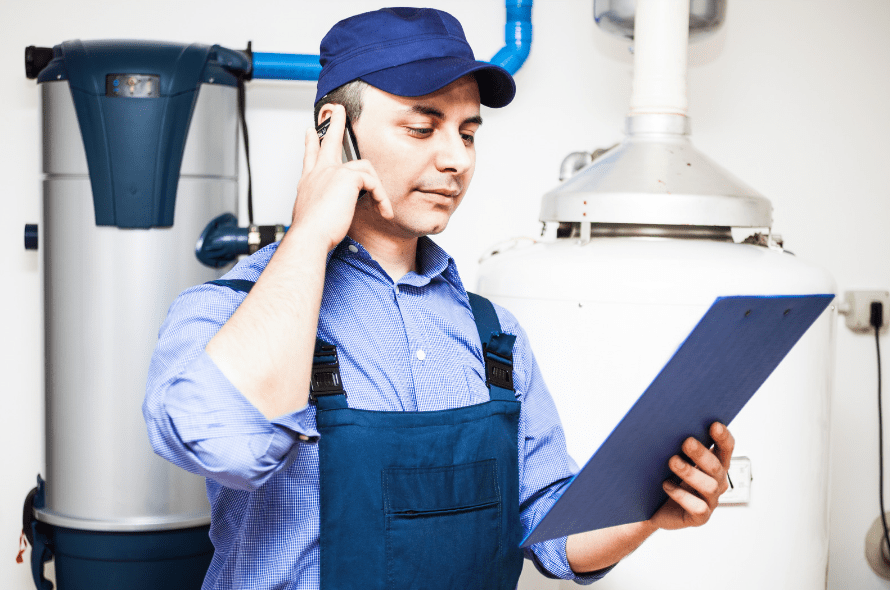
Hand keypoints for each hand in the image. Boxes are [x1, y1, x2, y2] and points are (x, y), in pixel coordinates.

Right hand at [291, 105, 392, 250]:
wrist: (309, 235)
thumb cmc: (311, 232)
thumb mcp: (313, 217)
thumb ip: (323, 209)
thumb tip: (332, 213)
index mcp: (309, 182)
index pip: (310, 157)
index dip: (311, 144)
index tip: (311, 132)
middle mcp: (318, 173)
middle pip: (328, 142)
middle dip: (335, 123)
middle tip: (337, 110)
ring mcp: (331, 171)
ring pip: (363, 168)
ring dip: (377, 190)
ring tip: (383, 208)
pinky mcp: (347, 176)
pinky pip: (372, 182)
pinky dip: (381, 198)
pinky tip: (382, 211)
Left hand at [649, 422, 734, 530]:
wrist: (651, 507)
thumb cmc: (664, 476)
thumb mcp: (672, 457)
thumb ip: (678, 444)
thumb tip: (670, 424)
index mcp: (714, 463)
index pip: (726, 448)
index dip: (723, 437)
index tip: (714, 425)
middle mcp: (717, 481)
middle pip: (716, 466)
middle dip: (702, 453)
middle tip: (686, 442)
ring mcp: (710, 500)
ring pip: (709, 486)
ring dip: (690, 472)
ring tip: (672, 461)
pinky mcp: (700, 517)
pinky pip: (697, 507)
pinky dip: (681, 495)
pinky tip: (666, 485)